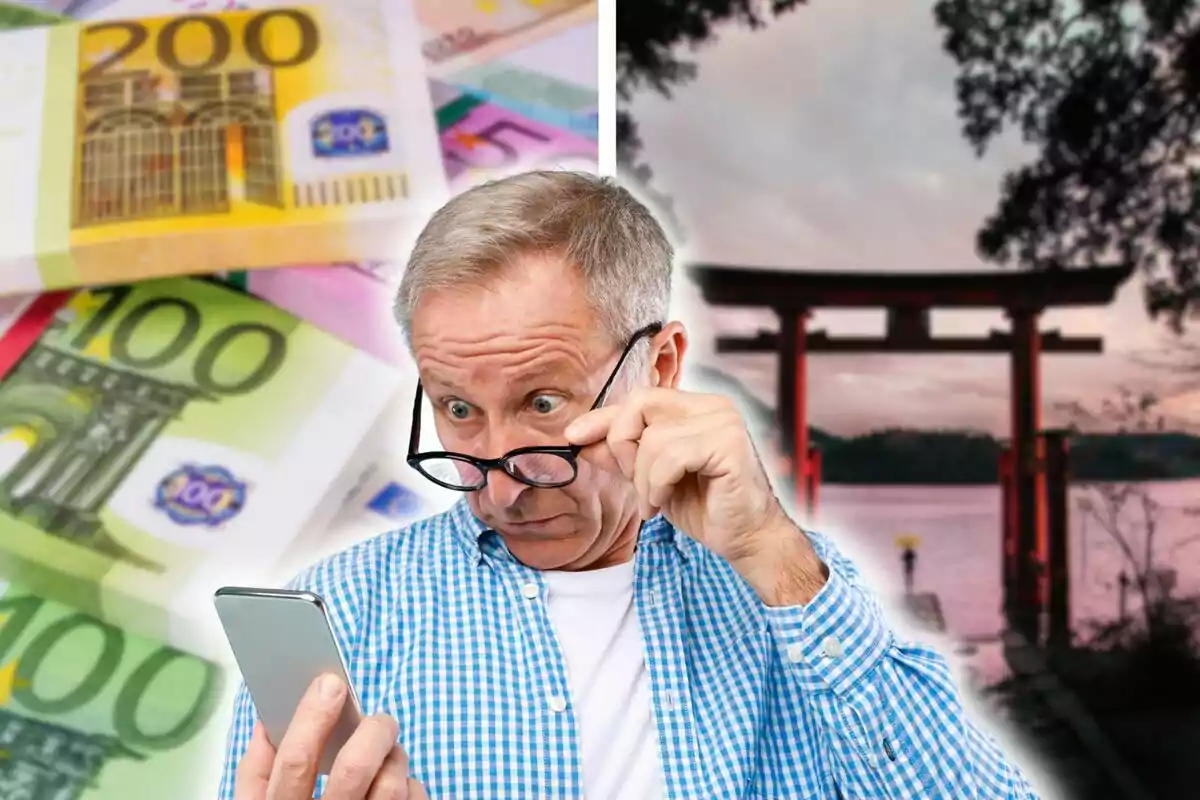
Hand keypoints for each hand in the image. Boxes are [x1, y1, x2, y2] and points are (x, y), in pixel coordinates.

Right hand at [234, 674, 426, 799]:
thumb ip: (256, 773)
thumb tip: (267, 722)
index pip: (293, 764)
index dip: (312, 718)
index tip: (330, 683)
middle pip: (351, 772)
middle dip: (372, 732)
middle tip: (379, 719)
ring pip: (390, 787)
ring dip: (396, 757)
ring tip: (390, 752)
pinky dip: (411, 785)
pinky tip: (400, 784)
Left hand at [565, 387, 826, 604]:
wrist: (746, 539)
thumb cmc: (705, 507)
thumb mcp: (651, 477)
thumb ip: (623, 454)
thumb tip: (579, 439)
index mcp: (696, 407)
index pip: (639, 399)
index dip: (603, 418)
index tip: (573, 437)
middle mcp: (713, 406)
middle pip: (641, 404)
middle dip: (622, 445)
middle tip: (632, 481)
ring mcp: (724, 422)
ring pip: (653, 438)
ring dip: (642, 479)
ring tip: (653, 502)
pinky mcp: (729, 445)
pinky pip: (670, 456)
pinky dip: (658, 484)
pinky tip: (665, 502)